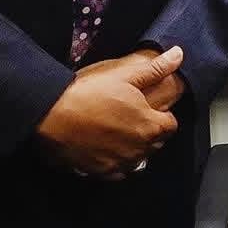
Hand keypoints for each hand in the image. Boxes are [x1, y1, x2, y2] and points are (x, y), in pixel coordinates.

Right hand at [35, 46, 183, 178]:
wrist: (48, 115)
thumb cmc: (88, 93)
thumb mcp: (124, 75)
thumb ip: (155, 69)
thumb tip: (178, 55)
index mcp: (150, 126)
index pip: (170, 125)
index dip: (161, 115)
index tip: (148, 109)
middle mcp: (139, 149)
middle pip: (155, 142)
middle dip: (148, 131)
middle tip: (131, 117)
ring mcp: (120, 163)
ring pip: (138, 158)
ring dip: (133, 148)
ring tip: (117, 132)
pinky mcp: (100, 172)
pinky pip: (118, 171)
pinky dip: (115, 161)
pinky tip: (103, 147)